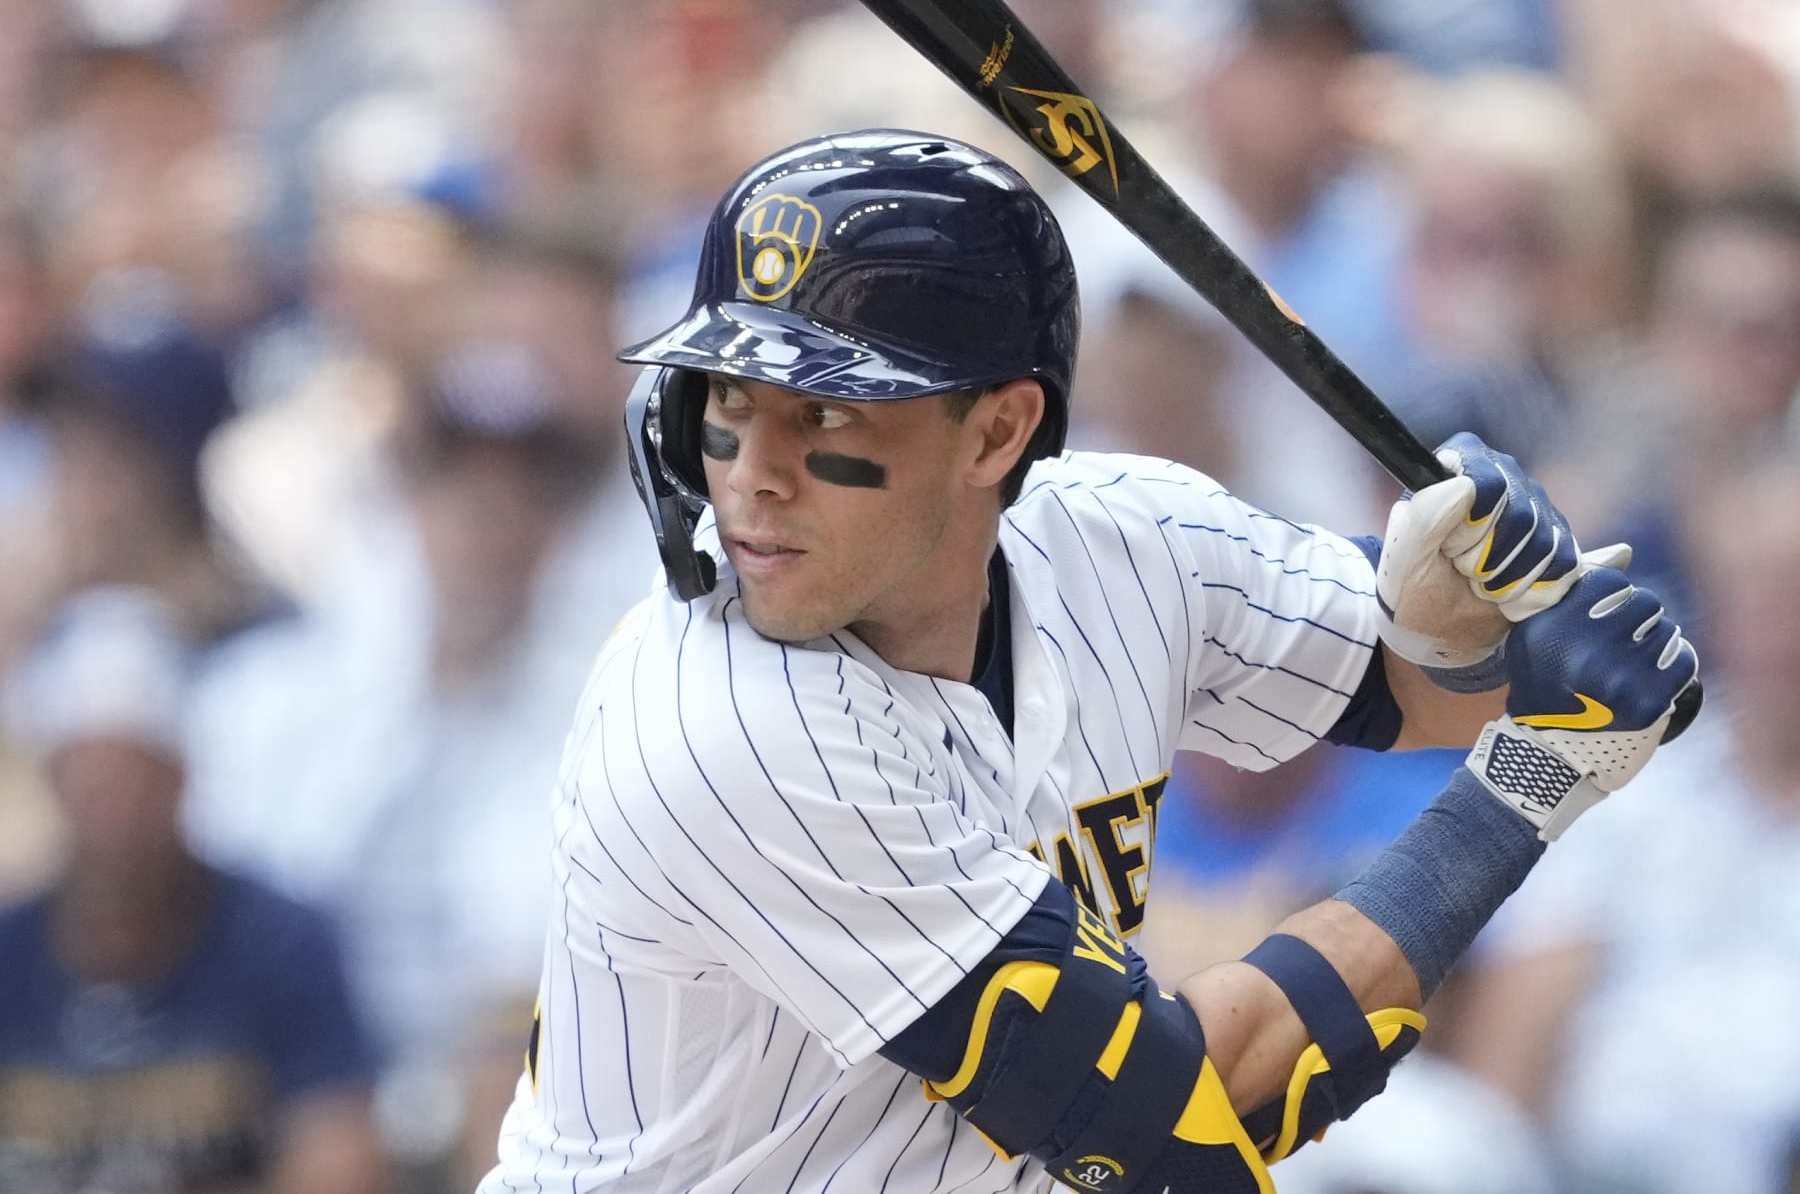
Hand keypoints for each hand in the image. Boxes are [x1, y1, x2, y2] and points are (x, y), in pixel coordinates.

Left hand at [1376, 432, 1586, 671]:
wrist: (1436, 626)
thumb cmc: (1413, 584)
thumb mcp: (1404, 555)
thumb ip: (1424, 516)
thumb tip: (1466, 486)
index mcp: (1461, 465)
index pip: (1488, 483)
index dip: (1471, 526)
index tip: (1449, 548)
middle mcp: (1506, 476)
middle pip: (1522, 516)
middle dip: (1486, 558)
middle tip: (1461, 569)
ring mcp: (1538, 509)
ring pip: (1545, 544)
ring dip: (1506, 580)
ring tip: (1480, 582)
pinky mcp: (1560, 543)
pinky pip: (1564, 567)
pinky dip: (1531, 594)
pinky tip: (1505, 594)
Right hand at [1466, 567, 1699, 839]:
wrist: (1548, 757)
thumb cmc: (1546, 687)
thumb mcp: (1538, 638)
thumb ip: (1575, 594)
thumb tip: (1627, 552)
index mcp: (1549, 628)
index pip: (1610, 582)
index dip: (1614, 598)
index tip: (1604, 619)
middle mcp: (1580, 650)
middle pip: (1645, 603)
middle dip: (1640, 620)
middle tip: (1624, 645)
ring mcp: (1615, 678)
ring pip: (1667, 631)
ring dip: (1657, 645)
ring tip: (1633, 667)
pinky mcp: (1646, 702)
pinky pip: (1682, 660)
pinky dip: (1674, 667)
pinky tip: (1652, 680)